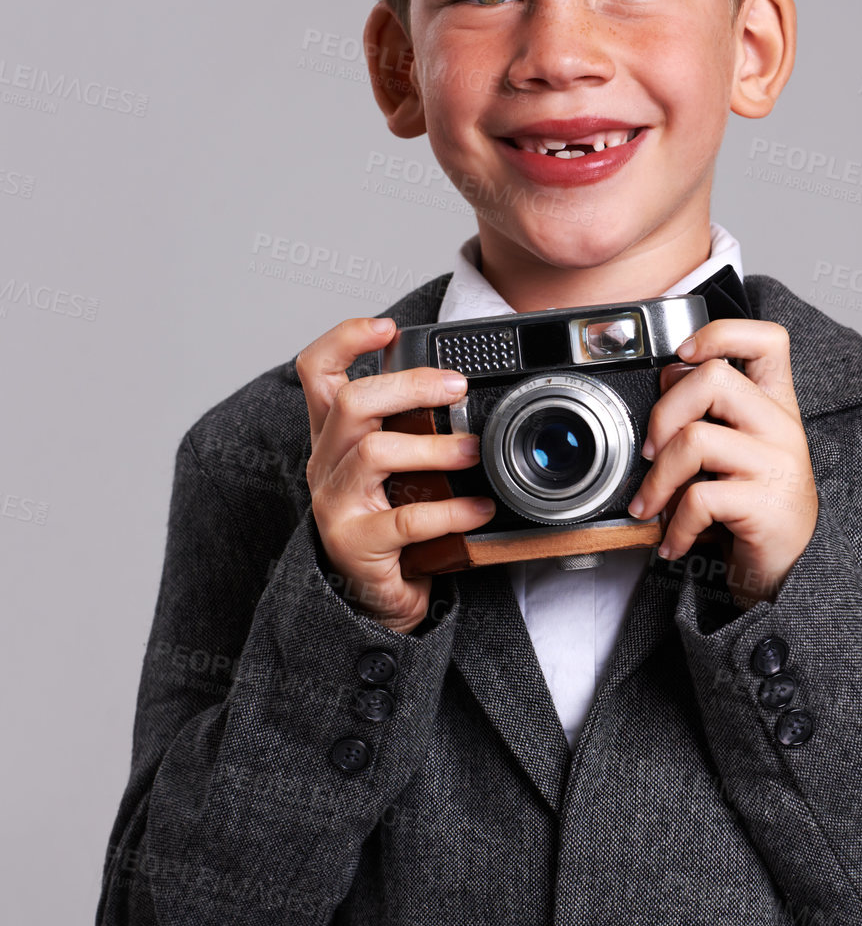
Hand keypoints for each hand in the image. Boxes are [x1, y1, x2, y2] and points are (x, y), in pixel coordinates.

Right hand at [295, 316, 495, 633]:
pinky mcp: (356, 544)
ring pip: (375, 452)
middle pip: (352, 402)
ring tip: (474, 452)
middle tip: (456, 386)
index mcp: (335, 437)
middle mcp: (327, 464)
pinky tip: (479, 508)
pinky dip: (451, 511)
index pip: (317, 372)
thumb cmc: (393, 525)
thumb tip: (465, 389)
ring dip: (434, 448)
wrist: (375, 600)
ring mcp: (336, 504)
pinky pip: (406, 518)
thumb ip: (414, 429)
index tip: (386, 326)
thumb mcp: (397, 469)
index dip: (344, 339)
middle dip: (408, 385)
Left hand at [626, 318, 817, 609]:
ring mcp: (777, 464)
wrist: (789, 573)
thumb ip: (710, 413)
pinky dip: (674, 525)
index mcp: (776, 405)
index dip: (721, 332)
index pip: (767, 339)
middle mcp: (782, 426)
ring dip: (656, 479)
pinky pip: (699, 498)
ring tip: (651, 505)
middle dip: (663, 413)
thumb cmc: (754, 509)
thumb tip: (665, 379)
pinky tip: (674, 542)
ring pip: (695, 439)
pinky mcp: (766, 505)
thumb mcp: (737, 452)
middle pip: (714, 379)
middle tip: (650, 451)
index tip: (683, 355)